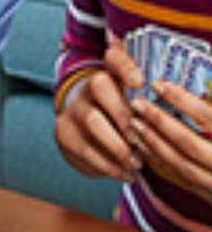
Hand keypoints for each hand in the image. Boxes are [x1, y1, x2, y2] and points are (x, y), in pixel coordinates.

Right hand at [54, 40, 140, 182]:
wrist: (82, 137)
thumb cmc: (120, 124)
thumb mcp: (132, 110)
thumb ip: (147, 106)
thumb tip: (167, 116)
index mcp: (111, 77)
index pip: (114, 58)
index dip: (125, 66)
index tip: (140, 82)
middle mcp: (87, 88)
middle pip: (99, 84)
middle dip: (125, 113)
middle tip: (142, 138)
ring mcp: (73, 109)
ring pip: (93, 120)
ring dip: (120, 145)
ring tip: (137, 163)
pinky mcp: (64, 133)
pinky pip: (87, 149)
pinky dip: (111, 166)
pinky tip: (125, 173)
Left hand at [130, 81, 211, 204]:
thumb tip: (204, 83)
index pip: (209, 119)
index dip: (182, 101)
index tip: (159, 84)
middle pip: (190, 144)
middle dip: (160, 122)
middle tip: (137, 102)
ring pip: (182, 165)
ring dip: (154, 143)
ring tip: (134, 121)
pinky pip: (182, 179)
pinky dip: (160, 161)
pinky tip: (144, 146)